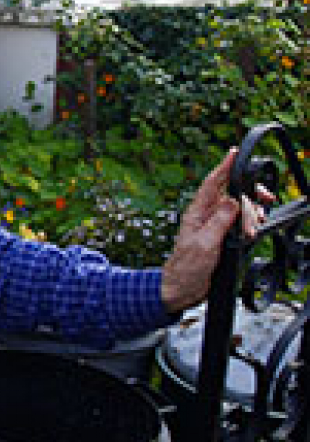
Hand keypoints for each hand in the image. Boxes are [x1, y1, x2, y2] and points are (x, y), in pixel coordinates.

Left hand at [160, 149, 272, 311]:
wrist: (182, 288)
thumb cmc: (186, 268)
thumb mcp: (204, 244)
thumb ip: (219, 222)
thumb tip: (233, 200)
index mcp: (197, 213)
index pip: (212, 184)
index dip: (224, 167)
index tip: (234, 153)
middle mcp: (206, 215)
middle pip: (233, 195)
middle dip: (249, 202)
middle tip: (259, 215)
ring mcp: (214, 225)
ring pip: (239, 210)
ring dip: (250, 217)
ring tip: (252, 232)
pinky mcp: (222, 236)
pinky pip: (240, 223)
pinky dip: (249, 226)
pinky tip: (252, 233)